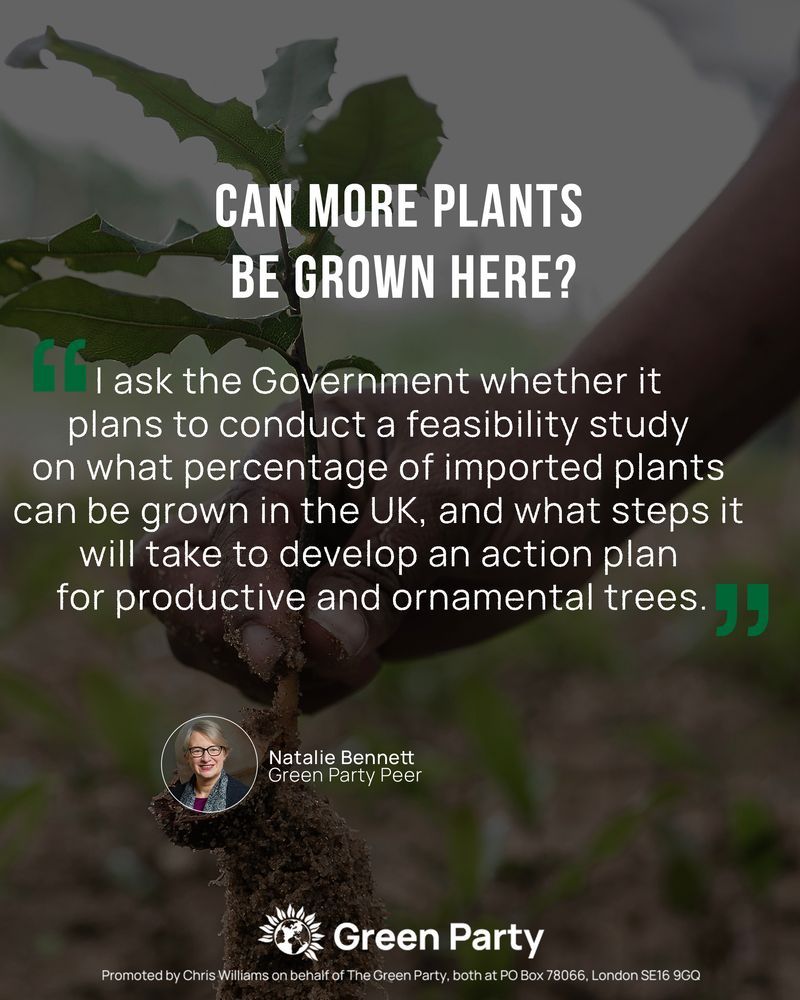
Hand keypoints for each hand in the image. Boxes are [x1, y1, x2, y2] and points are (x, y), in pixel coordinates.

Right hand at [131, 384, 595, 710]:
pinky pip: (279, 667)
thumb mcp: (449, 502)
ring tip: (357, 662)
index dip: (243, 595)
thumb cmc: (522, 463)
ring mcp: (302, 566)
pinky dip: (299, 688)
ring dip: (256, 667)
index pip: (233, 528)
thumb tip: (314, 649)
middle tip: (282, 665)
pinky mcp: (331, 615)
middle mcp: (283, 507)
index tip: (283, 654)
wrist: (579, 481)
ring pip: (212, 629)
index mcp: (300, 448)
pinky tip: (365, 668)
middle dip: (212, 626)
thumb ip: (376, 572)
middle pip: (178, 573)